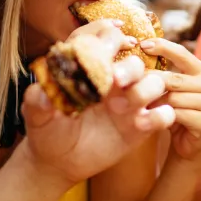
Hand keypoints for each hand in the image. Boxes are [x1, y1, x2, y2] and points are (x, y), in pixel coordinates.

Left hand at [20, 23, 175, 184]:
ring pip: (154, 82)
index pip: (104, 43)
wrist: (59, 161)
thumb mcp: (37, 116)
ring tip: (122, 110)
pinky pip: (163, 114)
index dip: (107, 39)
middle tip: (115, 81)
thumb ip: (37, 102)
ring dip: (143, 91)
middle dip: (128, 68)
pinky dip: (159, 116)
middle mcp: (114, 81)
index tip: (105, 48)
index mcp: (91, 69)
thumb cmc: (48, 130)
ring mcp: (131, 101)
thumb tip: (41, 91)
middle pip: (134, 62)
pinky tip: (140, 125)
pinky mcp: (143, 124)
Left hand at [140, 38, 200, 161]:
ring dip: (154, 103)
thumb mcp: (169, 89)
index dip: (163, 47)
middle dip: (151, 83)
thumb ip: (162, 73)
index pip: (182, 53)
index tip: (142, 45)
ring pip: (175, 98)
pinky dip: (162, 116)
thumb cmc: (175, 110)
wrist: (188, 143)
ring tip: (139, 106)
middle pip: (174, 79)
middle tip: (129, 85)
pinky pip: (178, 115)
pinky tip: (153, 118)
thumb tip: (135, 57)